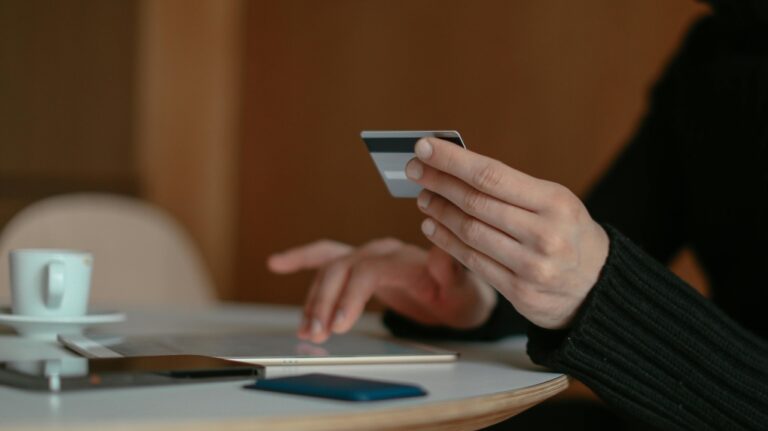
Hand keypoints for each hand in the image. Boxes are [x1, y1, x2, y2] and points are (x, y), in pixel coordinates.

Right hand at [268, 238, 496, 342]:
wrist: (459, 293)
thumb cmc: (460, 294)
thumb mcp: (464, 289)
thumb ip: (451, 272)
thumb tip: (440, 253)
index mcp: (405, 258)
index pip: (369, 270)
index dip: (351, 295)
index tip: (339, 325)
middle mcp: (383, 252)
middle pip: (344, 269)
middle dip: (326, 302)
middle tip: (316, 334)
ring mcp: (367, 256)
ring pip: (330, 269)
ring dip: (313, 299)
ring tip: (306, 329)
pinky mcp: (358, 265)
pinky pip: (326, 257)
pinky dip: (301, 259)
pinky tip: (277, 263)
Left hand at [405, 137, 608, 328]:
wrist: (598, 288)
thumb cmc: (569, 235)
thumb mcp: (555, 203)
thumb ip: (511, 189)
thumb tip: (457, 167)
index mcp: (555, 202)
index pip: (491, 175)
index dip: (452, 160)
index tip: (424, 146)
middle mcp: (544, 233)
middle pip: (475, 202)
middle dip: (438, 182)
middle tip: (414, 169)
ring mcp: (531, 266)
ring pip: (470, 231)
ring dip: (439, 211)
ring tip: (423, 197)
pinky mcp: (519, 292)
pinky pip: (472, 261)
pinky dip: (446, 241)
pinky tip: (432, 225)